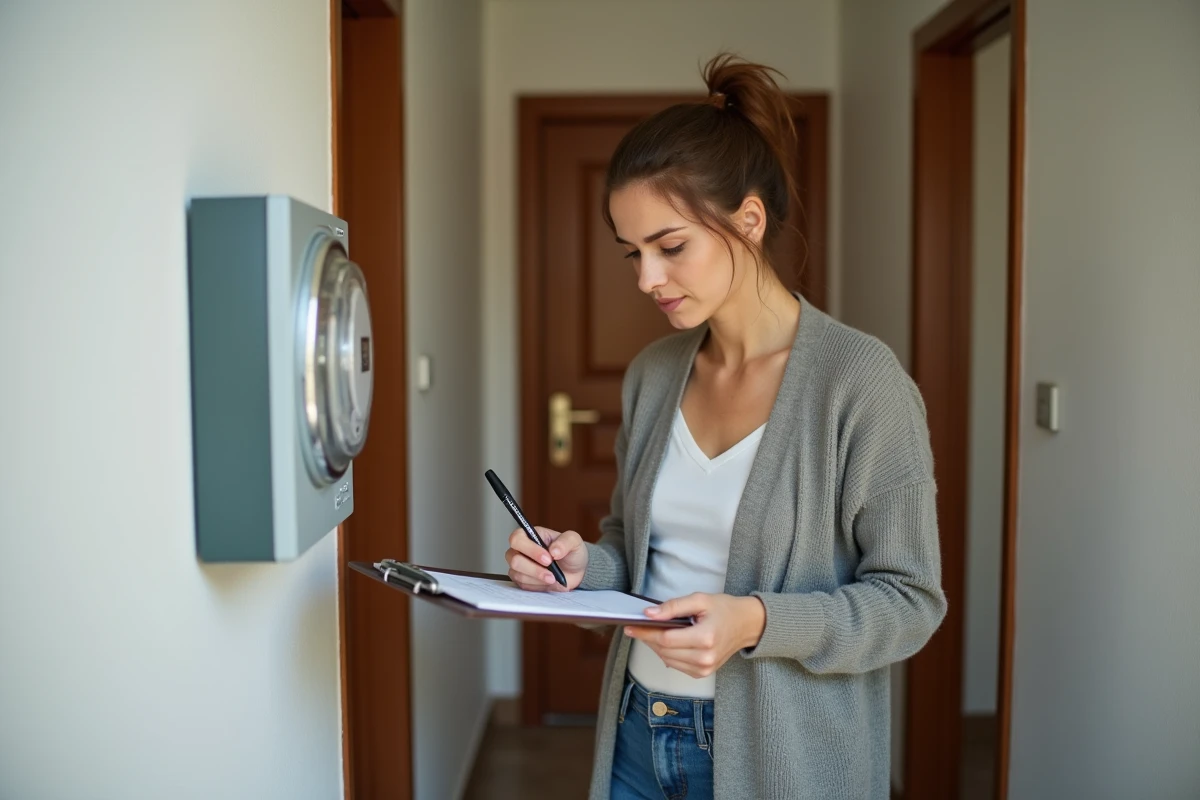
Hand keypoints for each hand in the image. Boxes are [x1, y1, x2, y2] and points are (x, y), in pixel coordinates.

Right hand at [504, 526, 588, 591]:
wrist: (574, 571)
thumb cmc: (570, 552)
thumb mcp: (574, 541)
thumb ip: (565, 542)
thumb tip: (553, 550)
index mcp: (529, 535)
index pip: (517, 539)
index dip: (530, 550)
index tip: (548, 558)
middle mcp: (520, 550)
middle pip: (515, 560)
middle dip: (535, 568)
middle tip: (552, 573)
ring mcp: (519, 566)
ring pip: (518, 574)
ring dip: (538, 578)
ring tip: (553, 578)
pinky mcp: (521, 579)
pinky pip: (523, 585)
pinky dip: (537, 585)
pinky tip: (548, 582)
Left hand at [624, 593, 765, 678]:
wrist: (746, 625)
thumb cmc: (724, 610)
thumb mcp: (699, 600)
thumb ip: (673, 607)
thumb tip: (649, 614)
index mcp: (705, 638)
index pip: (665, 639)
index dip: (645, 633)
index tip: (630, 626)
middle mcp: (705, 658)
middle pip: (664, 651)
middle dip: (648, 638)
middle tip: (637, 626)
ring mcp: (704, 669)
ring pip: (667, 660)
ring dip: (656, 646)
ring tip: (651, 632)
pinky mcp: (702, 673)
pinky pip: (676, 665)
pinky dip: (667, 654)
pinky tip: (666, 642)